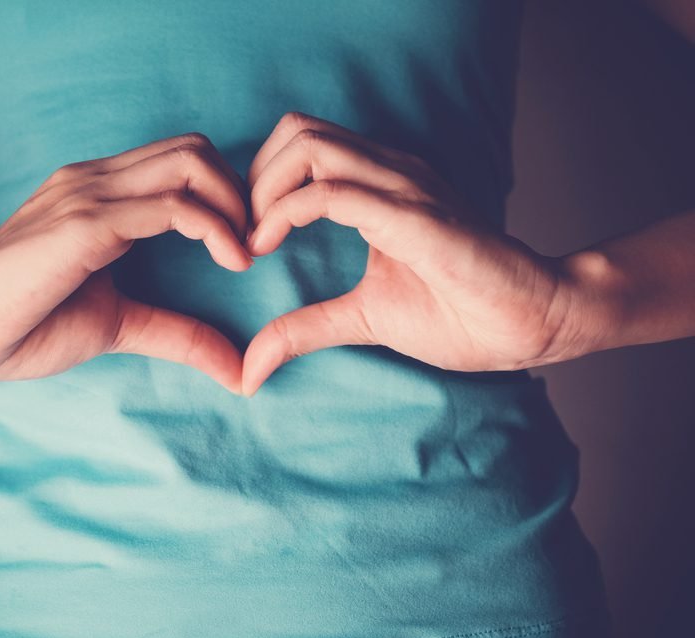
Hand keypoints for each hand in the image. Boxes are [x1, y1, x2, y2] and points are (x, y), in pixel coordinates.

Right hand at [0, 132, 253, 392]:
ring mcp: (89, 196)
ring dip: (237, 205)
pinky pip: (173, 206)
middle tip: (255, 245)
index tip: (246, 248)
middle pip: (196, 149)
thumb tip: (236, 369)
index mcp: (99, 195)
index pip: (183, 161)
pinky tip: (232, 262)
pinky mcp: (85, 225)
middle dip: (242, 192)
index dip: (227, 196)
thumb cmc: (19, 324)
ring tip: (245, 255)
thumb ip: (176, 333)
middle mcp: (96, 181)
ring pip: (191, 164)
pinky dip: (216, 228)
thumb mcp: (116, 325)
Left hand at [240, 112, 574, 395]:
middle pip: (296, 129)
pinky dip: (285, 212)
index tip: (245, 238)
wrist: (532, 323)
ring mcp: (403, 187)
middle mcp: (389, 171)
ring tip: (254, 240)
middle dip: (253, 177)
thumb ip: (303, 329)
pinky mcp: (414, 216)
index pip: (301, 143)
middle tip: (242, 233)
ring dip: (263, 189)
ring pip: (309, 146)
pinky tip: (268, 246)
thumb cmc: (460, 314)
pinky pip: (334, 191)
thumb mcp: (362, 318)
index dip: (258, 183)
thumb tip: (249, 370)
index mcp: (380, 183)